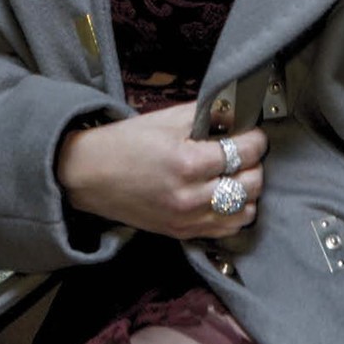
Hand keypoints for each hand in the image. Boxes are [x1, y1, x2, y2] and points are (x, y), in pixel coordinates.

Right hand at [55, 100, 267, 239]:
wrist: (87, 175)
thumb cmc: (125, 143)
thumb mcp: (166, 119)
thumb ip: (207, 114)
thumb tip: (239, 110)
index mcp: (187, 162)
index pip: (244, 153)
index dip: (256, 139)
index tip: (253, 133)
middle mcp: (190, 196)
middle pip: (251, 184)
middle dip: (254, 164)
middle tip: (245, 152)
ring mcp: (186, 219)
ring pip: (245, 211)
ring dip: (248, 192)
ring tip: (236, 175)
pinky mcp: (182, 232)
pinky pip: (226, 230)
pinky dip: (235, 213)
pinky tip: (226, 196)